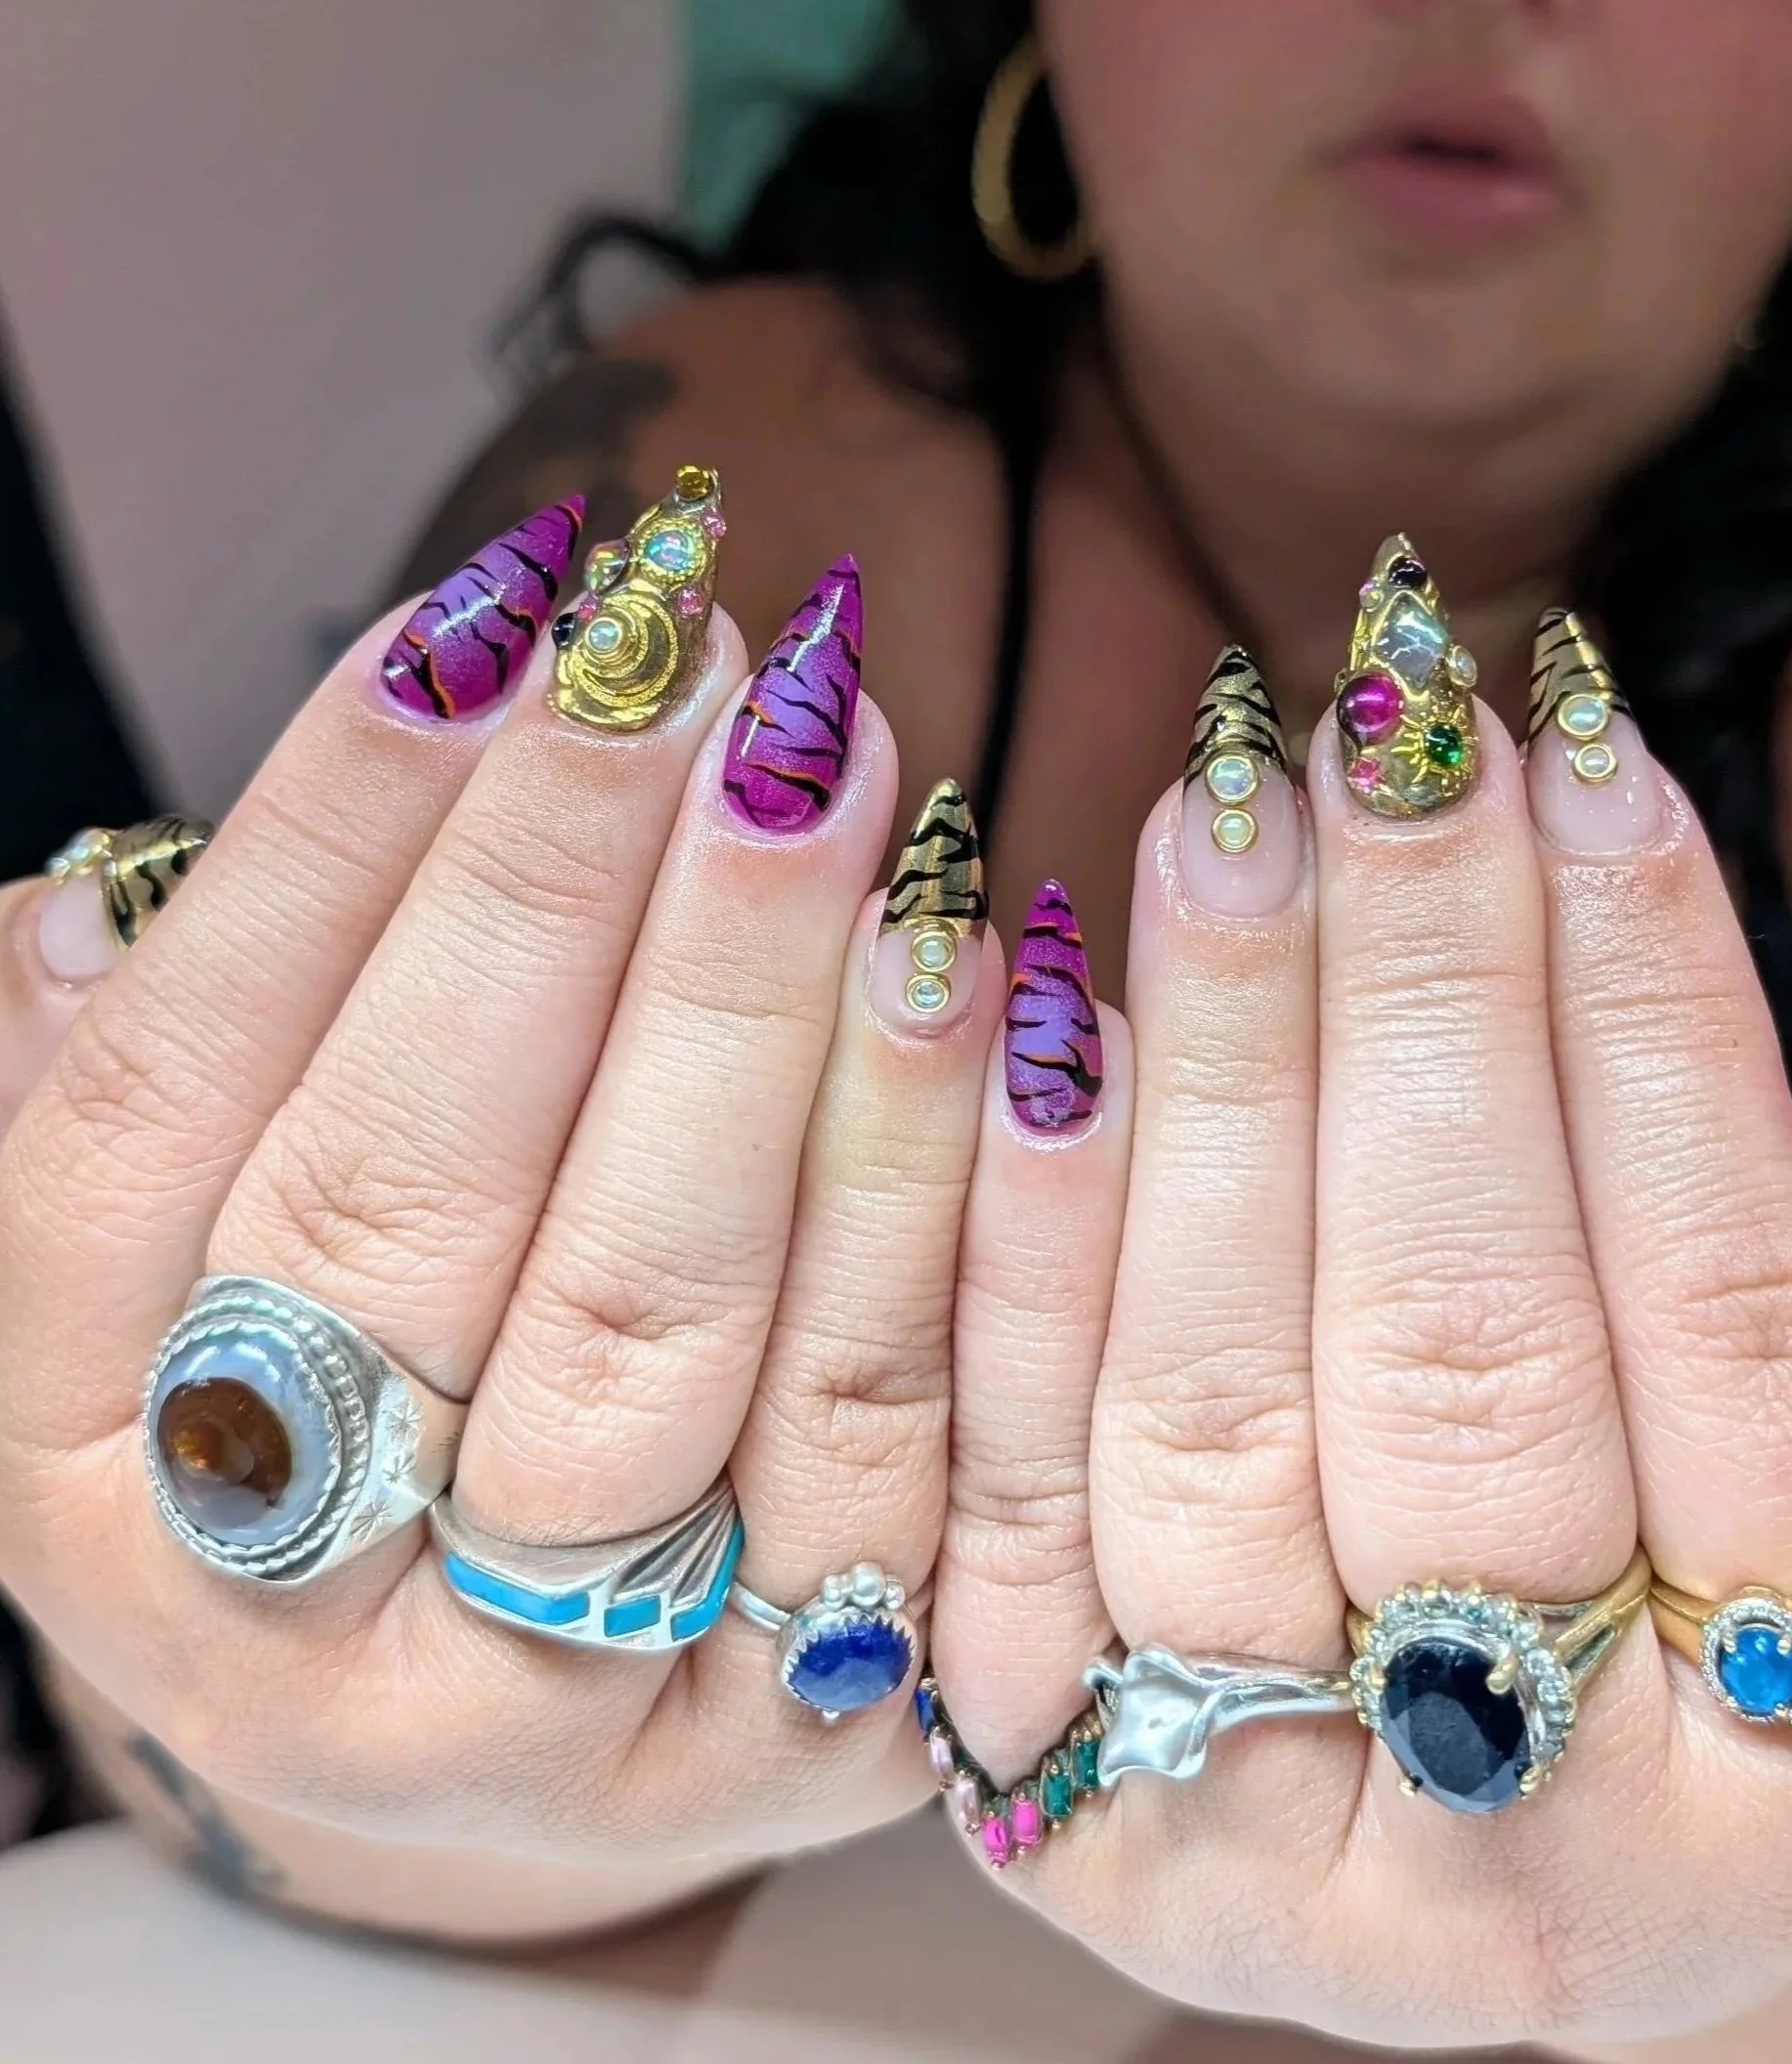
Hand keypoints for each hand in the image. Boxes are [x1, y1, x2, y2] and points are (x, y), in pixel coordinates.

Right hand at [0, 494, 1005, 1938]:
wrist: (549, 1744)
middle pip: (410, 1208)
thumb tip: (100, 897)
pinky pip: (886, 1442)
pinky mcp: (793, 1731)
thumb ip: (144, 1108)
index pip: (162, 1118)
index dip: (316, 854)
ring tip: (846, 772)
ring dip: (760, 1014)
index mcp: (77, 1471)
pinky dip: (940, 1199)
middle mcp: (283, 1619)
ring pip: (659, 1321)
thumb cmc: (372, 1430)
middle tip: (690, 657)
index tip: (475, 617)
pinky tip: (996, 994)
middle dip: (553, 892)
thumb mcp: (190, 1297)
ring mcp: (550, 1703)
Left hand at [933, 586, 1791, 2049]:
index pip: (1737, 1348)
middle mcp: (1507, 1856)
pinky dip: (1027, 1240)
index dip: (1660, 1030)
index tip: (1588, 758)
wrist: (1540, 1863)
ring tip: (1223, 815)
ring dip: (1216, 1079)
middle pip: (1456, 1369)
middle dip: (1423, 1007)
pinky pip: (1007, 1486)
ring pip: (1205, 1417)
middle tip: (1391, 734)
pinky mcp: (1047, 1775)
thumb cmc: (1773, 1663)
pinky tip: (1044, 1012)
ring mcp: (1245, 1830)